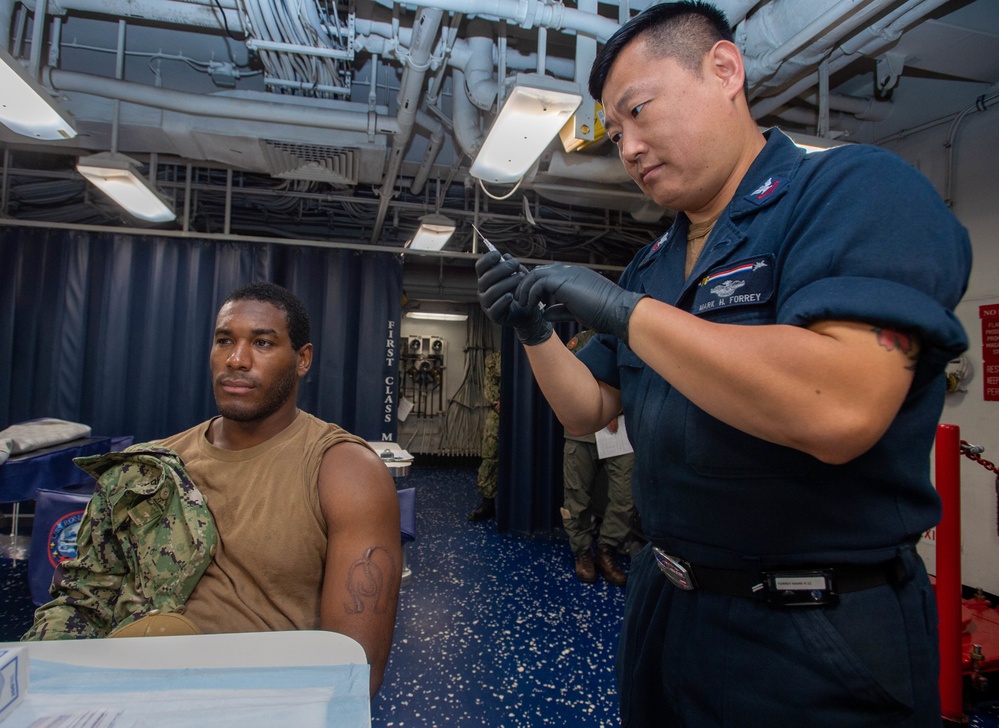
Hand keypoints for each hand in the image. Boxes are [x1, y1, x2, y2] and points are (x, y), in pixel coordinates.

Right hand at [475, 250, 552, 344]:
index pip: (480, 267)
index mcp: (486, 279)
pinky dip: (503, 300)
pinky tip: (511, 296)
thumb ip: (513, 267)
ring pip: (491, 292)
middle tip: (515, 264)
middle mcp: (483, 290)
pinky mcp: (493, 315)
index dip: (486, 260)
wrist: (528, 311)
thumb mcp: (519, 276)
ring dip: (507, 283)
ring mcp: (487, 303)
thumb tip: (506, 256)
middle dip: (501, 269)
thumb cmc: (520, 291)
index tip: (498, 255)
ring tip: (521, 278)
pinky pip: (495, 307)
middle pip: (485, 278)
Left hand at [516, 263, 645, 343]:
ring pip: (535, 274)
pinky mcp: (562, 281)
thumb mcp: (576, 311)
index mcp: (574, 276)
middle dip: (526, 285)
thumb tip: (544, 313)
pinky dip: (530, 294)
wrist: (617, 312)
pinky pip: (538, 283)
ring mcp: (566, 273)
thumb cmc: (603, 314)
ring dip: (525, 289)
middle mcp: (569, 271)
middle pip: (539, 271)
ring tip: (522, 304)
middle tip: (520, 300)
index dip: (535, 286)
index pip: (548, 275)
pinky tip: (530, 306)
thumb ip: (559, 309)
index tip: (528, 300)